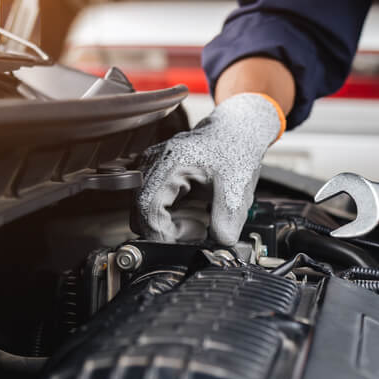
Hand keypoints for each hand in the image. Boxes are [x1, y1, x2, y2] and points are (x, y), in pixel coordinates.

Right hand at [136, 93, 284, 245]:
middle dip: (168, 233)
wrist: (236, 132)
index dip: (164, 234)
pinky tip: (191, 215)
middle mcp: (152, 164)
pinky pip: (151, 208)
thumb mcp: (237, 189)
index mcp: (170, 163)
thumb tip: (219, 245)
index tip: (190, 239)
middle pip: (140, 214)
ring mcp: (150, 170)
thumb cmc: (235, 152)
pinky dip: (169, 219)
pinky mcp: (154, 178)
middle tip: (198, 231)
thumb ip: (228, 221)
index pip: (147, 209)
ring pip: (144, 213)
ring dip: (169, 227)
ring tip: (198, 223)